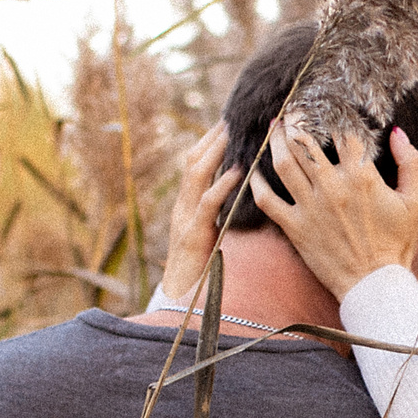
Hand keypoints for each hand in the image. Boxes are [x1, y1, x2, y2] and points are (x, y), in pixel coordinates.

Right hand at [156, 126, 240, 308]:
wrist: (180, 299)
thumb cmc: (199, 269)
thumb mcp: (207, 235)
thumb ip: (217, 214)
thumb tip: (236, 196)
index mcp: (186, 206)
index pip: (194, 165)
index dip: (208, 143)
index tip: (225, 124)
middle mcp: (182, 207)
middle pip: (192, 162)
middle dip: (211, 139)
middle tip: (230, 119)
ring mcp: (185, 219)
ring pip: (196, 176)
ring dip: (215, 152)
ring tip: (232, 134)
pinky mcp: (193, 234)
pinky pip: (207, 203)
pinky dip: (222, 185)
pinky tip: (237, 172)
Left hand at [250, 120, 417, 299]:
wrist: (375, 285)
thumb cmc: (398, 244)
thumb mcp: (416, 201)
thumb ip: (412, 162)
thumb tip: (397, 132)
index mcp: (361, 177)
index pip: (342, 132)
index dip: (334, 113)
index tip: (328, 104)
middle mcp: (332, 187)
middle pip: (305, 142)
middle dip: (296, 120)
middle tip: (290, 110)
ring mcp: (310, 208)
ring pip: (284, 164)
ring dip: (276, 141)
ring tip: (274, 128)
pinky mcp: (295, 228)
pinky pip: (266, 201)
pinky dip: (256, 183)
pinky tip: (253, 171)